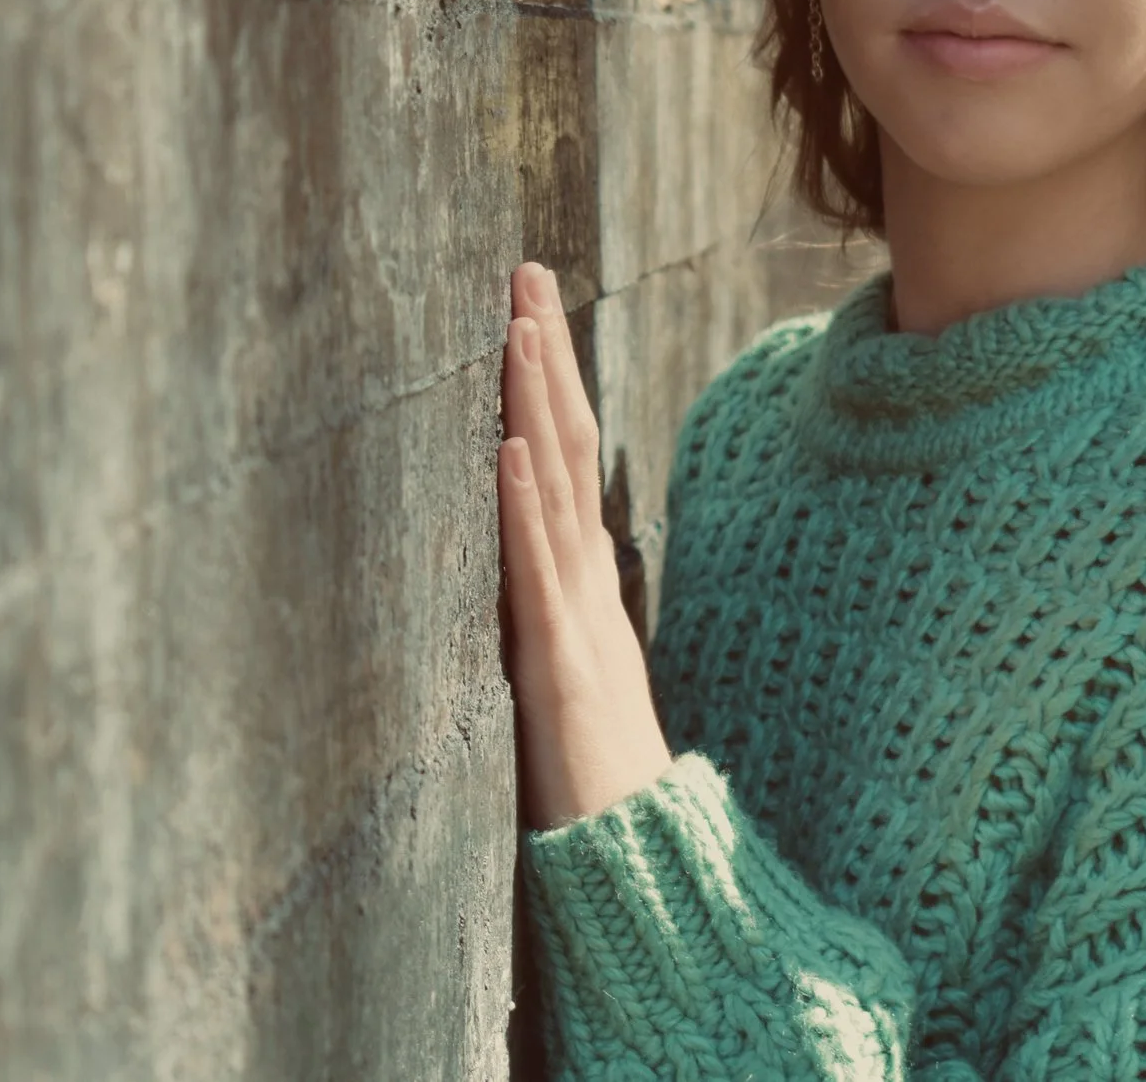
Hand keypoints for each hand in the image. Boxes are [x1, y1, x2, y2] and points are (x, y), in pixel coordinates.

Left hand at [499, 260, 674, 830]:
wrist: (640, 872)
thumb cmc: (595, 792)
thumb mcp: (562, 688)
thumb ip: (545, 631)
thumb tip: (517, 581)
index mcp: (584, 593)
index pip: (565, 467)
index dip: (550, 387)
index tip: (529, 311)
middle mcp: (585, 592)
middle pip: (564, 455)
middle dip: (544, 361)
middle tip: (522, 272)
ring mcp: (575, 625)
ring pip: (552, 494)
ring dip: (534, 406)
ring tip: (516, 327)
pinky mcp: (559, 668)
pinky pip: (539, 575)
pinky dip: (523, 506)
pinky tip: (505, 448)